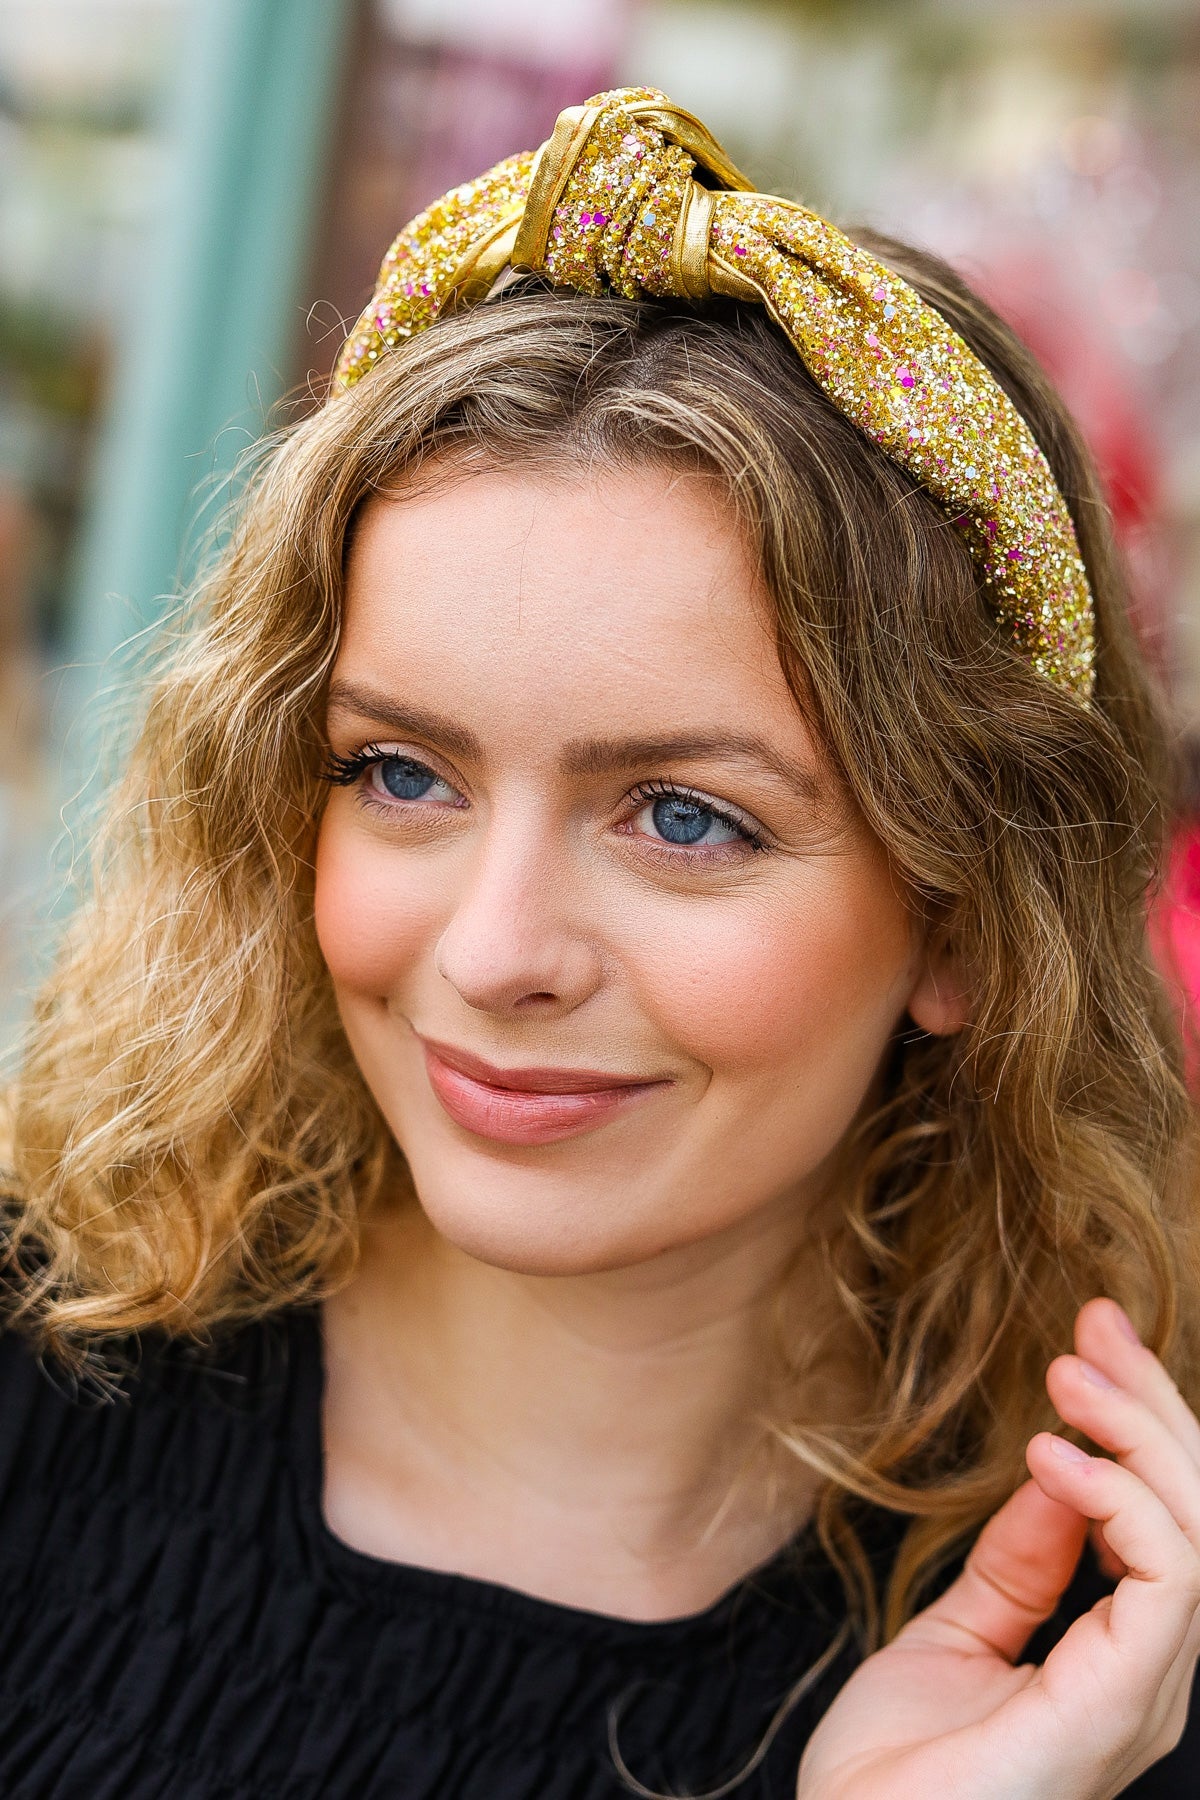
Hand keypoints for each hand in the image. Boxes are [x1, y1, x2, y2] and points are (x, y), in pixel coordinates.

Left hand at [796, 1299, 1199, 1799]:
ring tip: (1068, 1371)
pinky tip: (1053, 1455)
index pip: (1168, 1521)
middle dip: (1153, 1404)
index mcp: (1120, 1661)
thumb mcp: (959, 1633)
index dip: (1138, 1423)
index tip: (1087, 1340)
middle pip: (1196, 1515)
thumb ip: (1019, 1561)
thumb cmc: (896, 1773)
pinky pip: (1166, 1586)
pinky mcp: (1115, 1709)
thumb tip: (1058, 1468)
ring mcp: (1140, 1696)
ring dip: (1139, 1433)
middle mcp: (1149, 1676)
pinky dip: (1120, 1501)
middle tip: (1099, 1320)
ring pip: (1198, 1535)